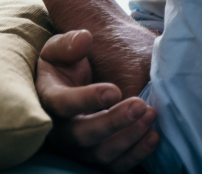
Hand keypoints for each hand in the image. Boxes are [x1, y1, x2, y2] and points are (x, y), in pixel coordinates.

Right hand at [38, 30, 159, 171]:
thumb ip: (70, 43)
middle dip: (114, 122)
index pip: (62, 104)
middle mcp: (59, 128)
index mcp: (48, 98)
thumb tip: (84, 39)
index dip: (87, 100)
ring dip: (128, 138)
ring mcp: (78, 147)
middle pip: (83, 135)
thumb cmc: (65, 63)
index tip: (115, 90)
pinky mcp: (96, 156)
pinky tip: (154, 136)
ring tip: (150, 115)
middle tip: (140, 105)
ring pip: (101, 154)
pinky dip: (136, 155)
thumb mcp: (61, 47)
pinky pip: (115, 166)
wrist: (72, 82)